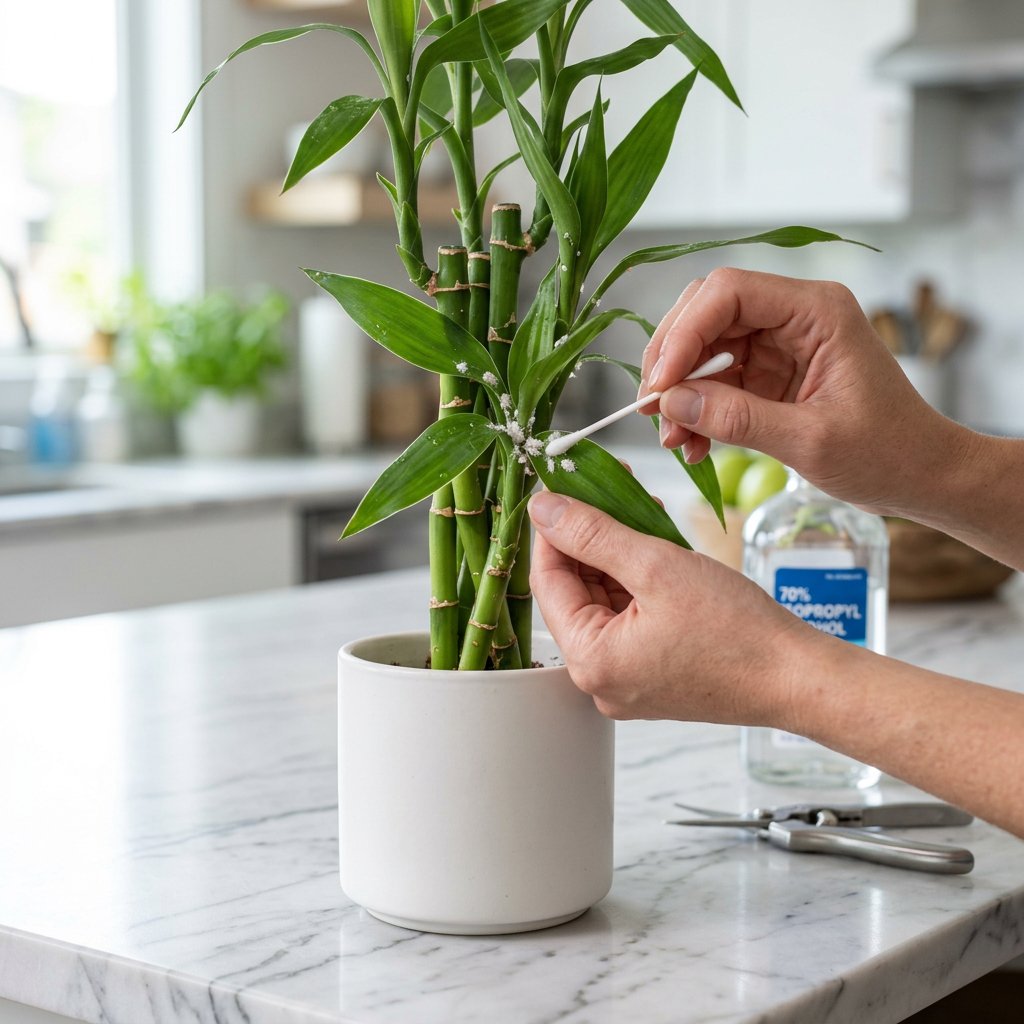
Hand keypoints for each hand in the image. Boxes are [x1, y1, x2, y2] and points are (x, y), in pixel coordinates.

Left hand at [528, 490, 817, 723]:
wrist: (797, 677)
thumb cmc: (736, 631)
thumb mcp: (656, 566)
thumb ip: (593, 533)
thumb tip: (544, 508)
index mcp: (590, 660)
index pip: (547, 582)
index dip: (552, 529)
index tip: (558, 489)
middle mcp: (600, 678)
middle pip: (575, 591)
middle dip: (590, 537)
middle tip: (603, 487)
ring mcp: (627, 678)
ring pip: (605, 600)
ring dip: (616, 553)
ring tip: (637, 507)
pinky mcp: (653, 673)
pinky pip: (631, 617)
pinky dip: (638, 580)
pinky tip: (654, 542)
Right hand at [638, 268, 967, 518]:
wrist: (920, 476)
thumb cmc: (887, 453)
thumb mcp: (810, 440)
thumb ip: (737, 419)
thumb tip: (671, 404)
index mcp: (816, 310)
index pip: (729, 292)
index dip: (684, 332)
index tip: (661, 384)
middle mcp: (794, 317)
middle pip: (707, 313)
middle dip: (672, 360)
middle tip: (651, 409)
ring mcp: (779, 345)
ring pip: (704, 350)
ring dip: (679, 393)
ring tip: (671, 439)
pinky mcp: (770, 375)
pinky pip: (716, 382)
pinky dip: (696, 411)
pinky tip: (691, 445)